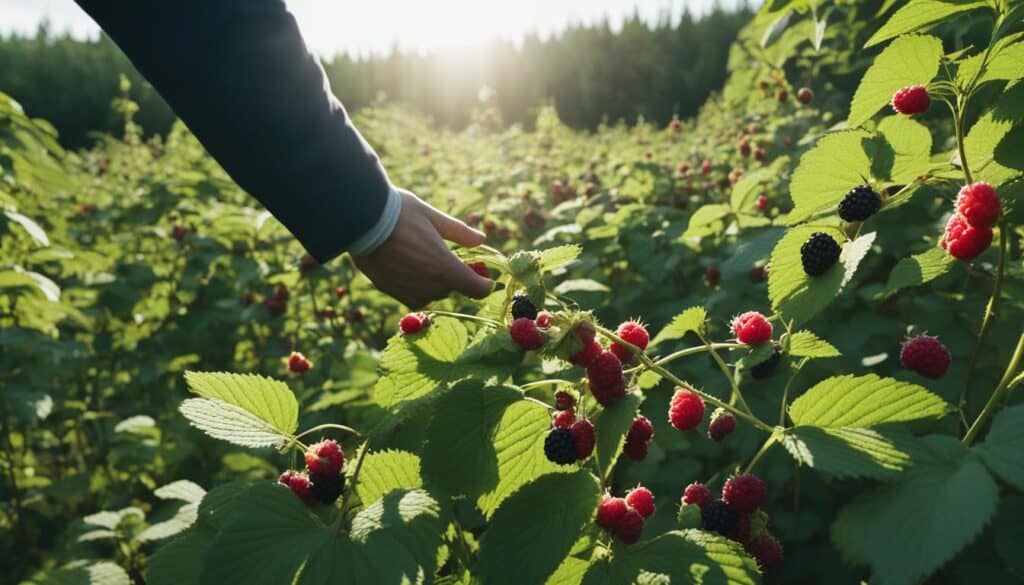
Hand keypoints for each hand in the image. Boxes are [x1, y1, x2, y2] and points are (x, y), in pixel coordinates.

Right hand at [354, 189, 491, 307]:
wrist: (358, 220)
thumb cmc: (399, 213)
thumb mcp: (433, 217)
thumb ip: (459, 233)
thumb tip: (481, 240)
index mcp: (444, 268)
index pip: (477, 290)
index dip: (484, 283)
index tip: (482, 273)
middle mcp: (429, 286)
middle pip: (452, 288)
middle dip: (452, 273)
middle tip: (440, 250)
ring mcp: (408, 292)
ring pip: (431, 292)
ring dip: (432, 279)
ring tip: (417, 252)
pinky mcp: (390, 292)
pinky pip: (411, 293)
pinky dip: (413, 282)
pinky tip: (402, 261)